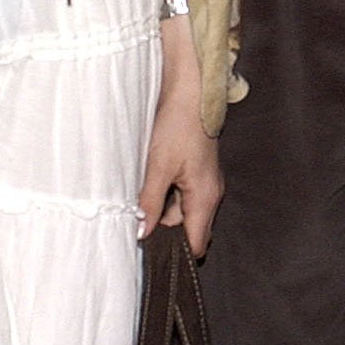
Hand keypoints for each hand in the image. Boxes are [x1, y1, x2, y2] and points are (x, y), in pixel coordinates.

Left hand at [137, 29, 223, 257]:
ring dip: (159, 209)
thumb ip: (149, 203)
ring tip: (138, 197)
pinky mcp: (195, 171)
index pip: (196, 244)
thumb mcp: (158, 166)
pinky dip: (163, 194)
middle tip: (135, 223)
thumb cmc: (178, 125)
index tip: (149, 254)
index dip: (175, 254)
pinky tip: (146, 182)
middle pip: (186, 229)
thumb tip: (141, 233)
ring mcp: (203, 182)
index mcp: (205, 198)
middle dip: (162, 230)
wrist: (190, 90)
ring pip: (180, 211)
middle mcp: (209, 194)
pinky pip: (179, 194)